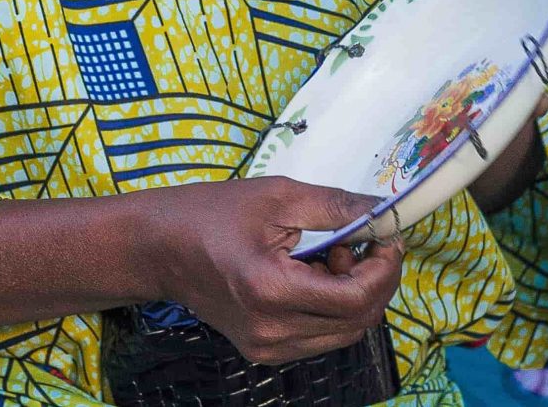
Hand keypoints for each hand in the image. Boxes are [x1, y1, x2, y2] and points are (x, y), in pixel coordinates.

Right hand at [140, 177, 402, 364]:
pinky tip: (315, 276)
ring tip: (332, 255)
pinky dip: (334, 308)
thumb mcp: (278, 195)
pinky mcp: (264, 351)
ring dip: (356, 295)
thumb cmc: (211, 214)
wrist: (158, 248)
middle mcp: (271, 331)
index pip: (355, 298)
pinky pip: (321, 336)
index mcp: (271, 290)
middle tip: (366, 241)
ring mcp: (266, 347)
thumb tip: (387, 211)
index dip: (385, 268)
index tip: (389, 236)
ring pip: (344, 333)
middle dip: (377, 280)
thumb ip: (338, 206)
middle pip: (357, 322)